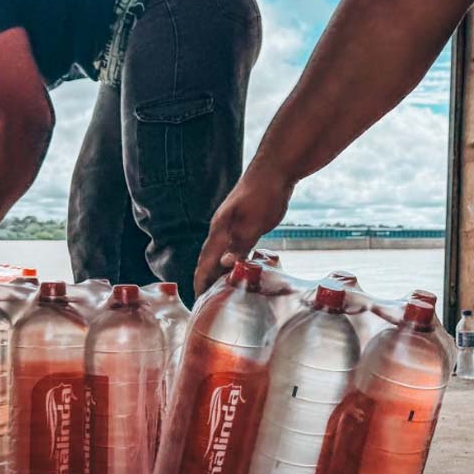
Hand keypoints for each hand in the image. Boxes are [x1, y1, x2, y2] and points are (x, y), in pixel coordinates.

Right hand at [194, 164, 294, 295]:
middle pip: (208, 260)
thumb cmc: (265, 193)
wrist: (275, 169)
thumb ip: (239, 244)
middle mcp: (222, 229)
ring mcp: (232, 225)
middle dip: (206, 281)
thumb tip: (223, 266)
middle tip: (207, 305)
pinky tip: (239, 268)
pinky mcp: (243, 222)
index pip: (205, 263)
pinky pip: (233, 247)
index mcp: (220, 230)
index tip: (198, 304)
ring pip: (220, 254)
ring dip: (218, 272)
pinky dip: (231, 261)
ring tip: (220, 292)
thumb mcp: (254, 222)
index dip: (201, 283)